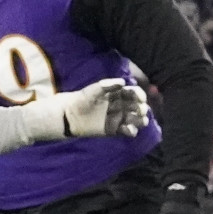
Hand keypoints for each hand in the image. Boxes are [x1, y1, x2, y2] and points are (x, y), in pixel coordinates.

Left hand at [24, 78, 148, 140]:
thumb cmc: (82, 98)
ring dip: (140, 120)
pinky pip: (129, 131)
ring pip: (137, 119)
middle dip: (142, 108)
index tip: (139, 98)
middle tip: (138, 110)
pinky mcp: (115, 130)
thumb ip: (107, 85)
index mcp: (118, 94)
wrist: (70, 115)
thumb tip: (123, 82)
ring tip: (135, 120)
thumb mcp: (93, 89)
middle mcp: (122, 105)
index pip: (135, 93)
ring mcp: (119, 118)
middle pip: (139, 107)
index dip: (140, 95)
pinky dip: (132, 131)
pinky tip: (127, 129)